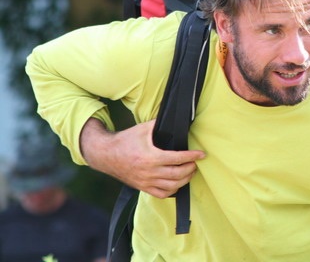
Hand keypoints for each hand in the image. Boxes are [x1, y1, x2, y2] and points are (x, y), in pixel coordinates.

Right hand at [80, 118, 205, 197]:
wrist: (106, 154)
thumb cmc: (125, 140)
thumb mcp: (142, 128)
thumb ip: (158, 124)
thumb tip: (173, 118)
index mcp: (151, 157)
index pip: (178, 158)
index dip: (192, 156)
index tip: (201, 154)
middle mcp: (149, 172)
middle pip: (178, 174)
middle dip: (191, 169)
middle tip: (196, 163)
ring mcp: (146, 182)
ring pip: (172, 186)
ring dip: (185, 180)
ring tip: (190, 172)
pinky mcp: (142, 187)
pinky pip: (161, 194)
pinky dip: (173, 191)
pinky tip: (178, 184)